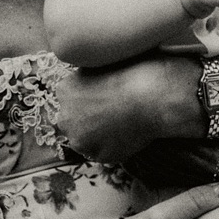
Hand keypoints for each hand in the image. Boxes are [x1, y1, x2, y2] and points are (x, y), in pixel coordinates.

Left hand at [54, 58, 192, 162]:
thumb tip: (89, 81)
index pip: (69, 100)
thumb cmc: (135, 71)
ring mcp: (81, 139)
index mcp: (64, 90)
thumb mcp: (103, 62)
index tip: (104, 99)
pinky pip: (104, 154)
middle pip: (72, 122)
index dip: (87, 101)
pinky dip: (114, 148)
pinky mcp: (99, 155)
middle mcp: (66, 116)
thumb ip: (88, 75)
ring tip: (122, 124)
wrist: (154, 94)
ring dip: (99, 136)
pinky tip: (128, 134)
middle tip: (112, 113)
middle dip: (87, 120)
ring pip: (86, 141)